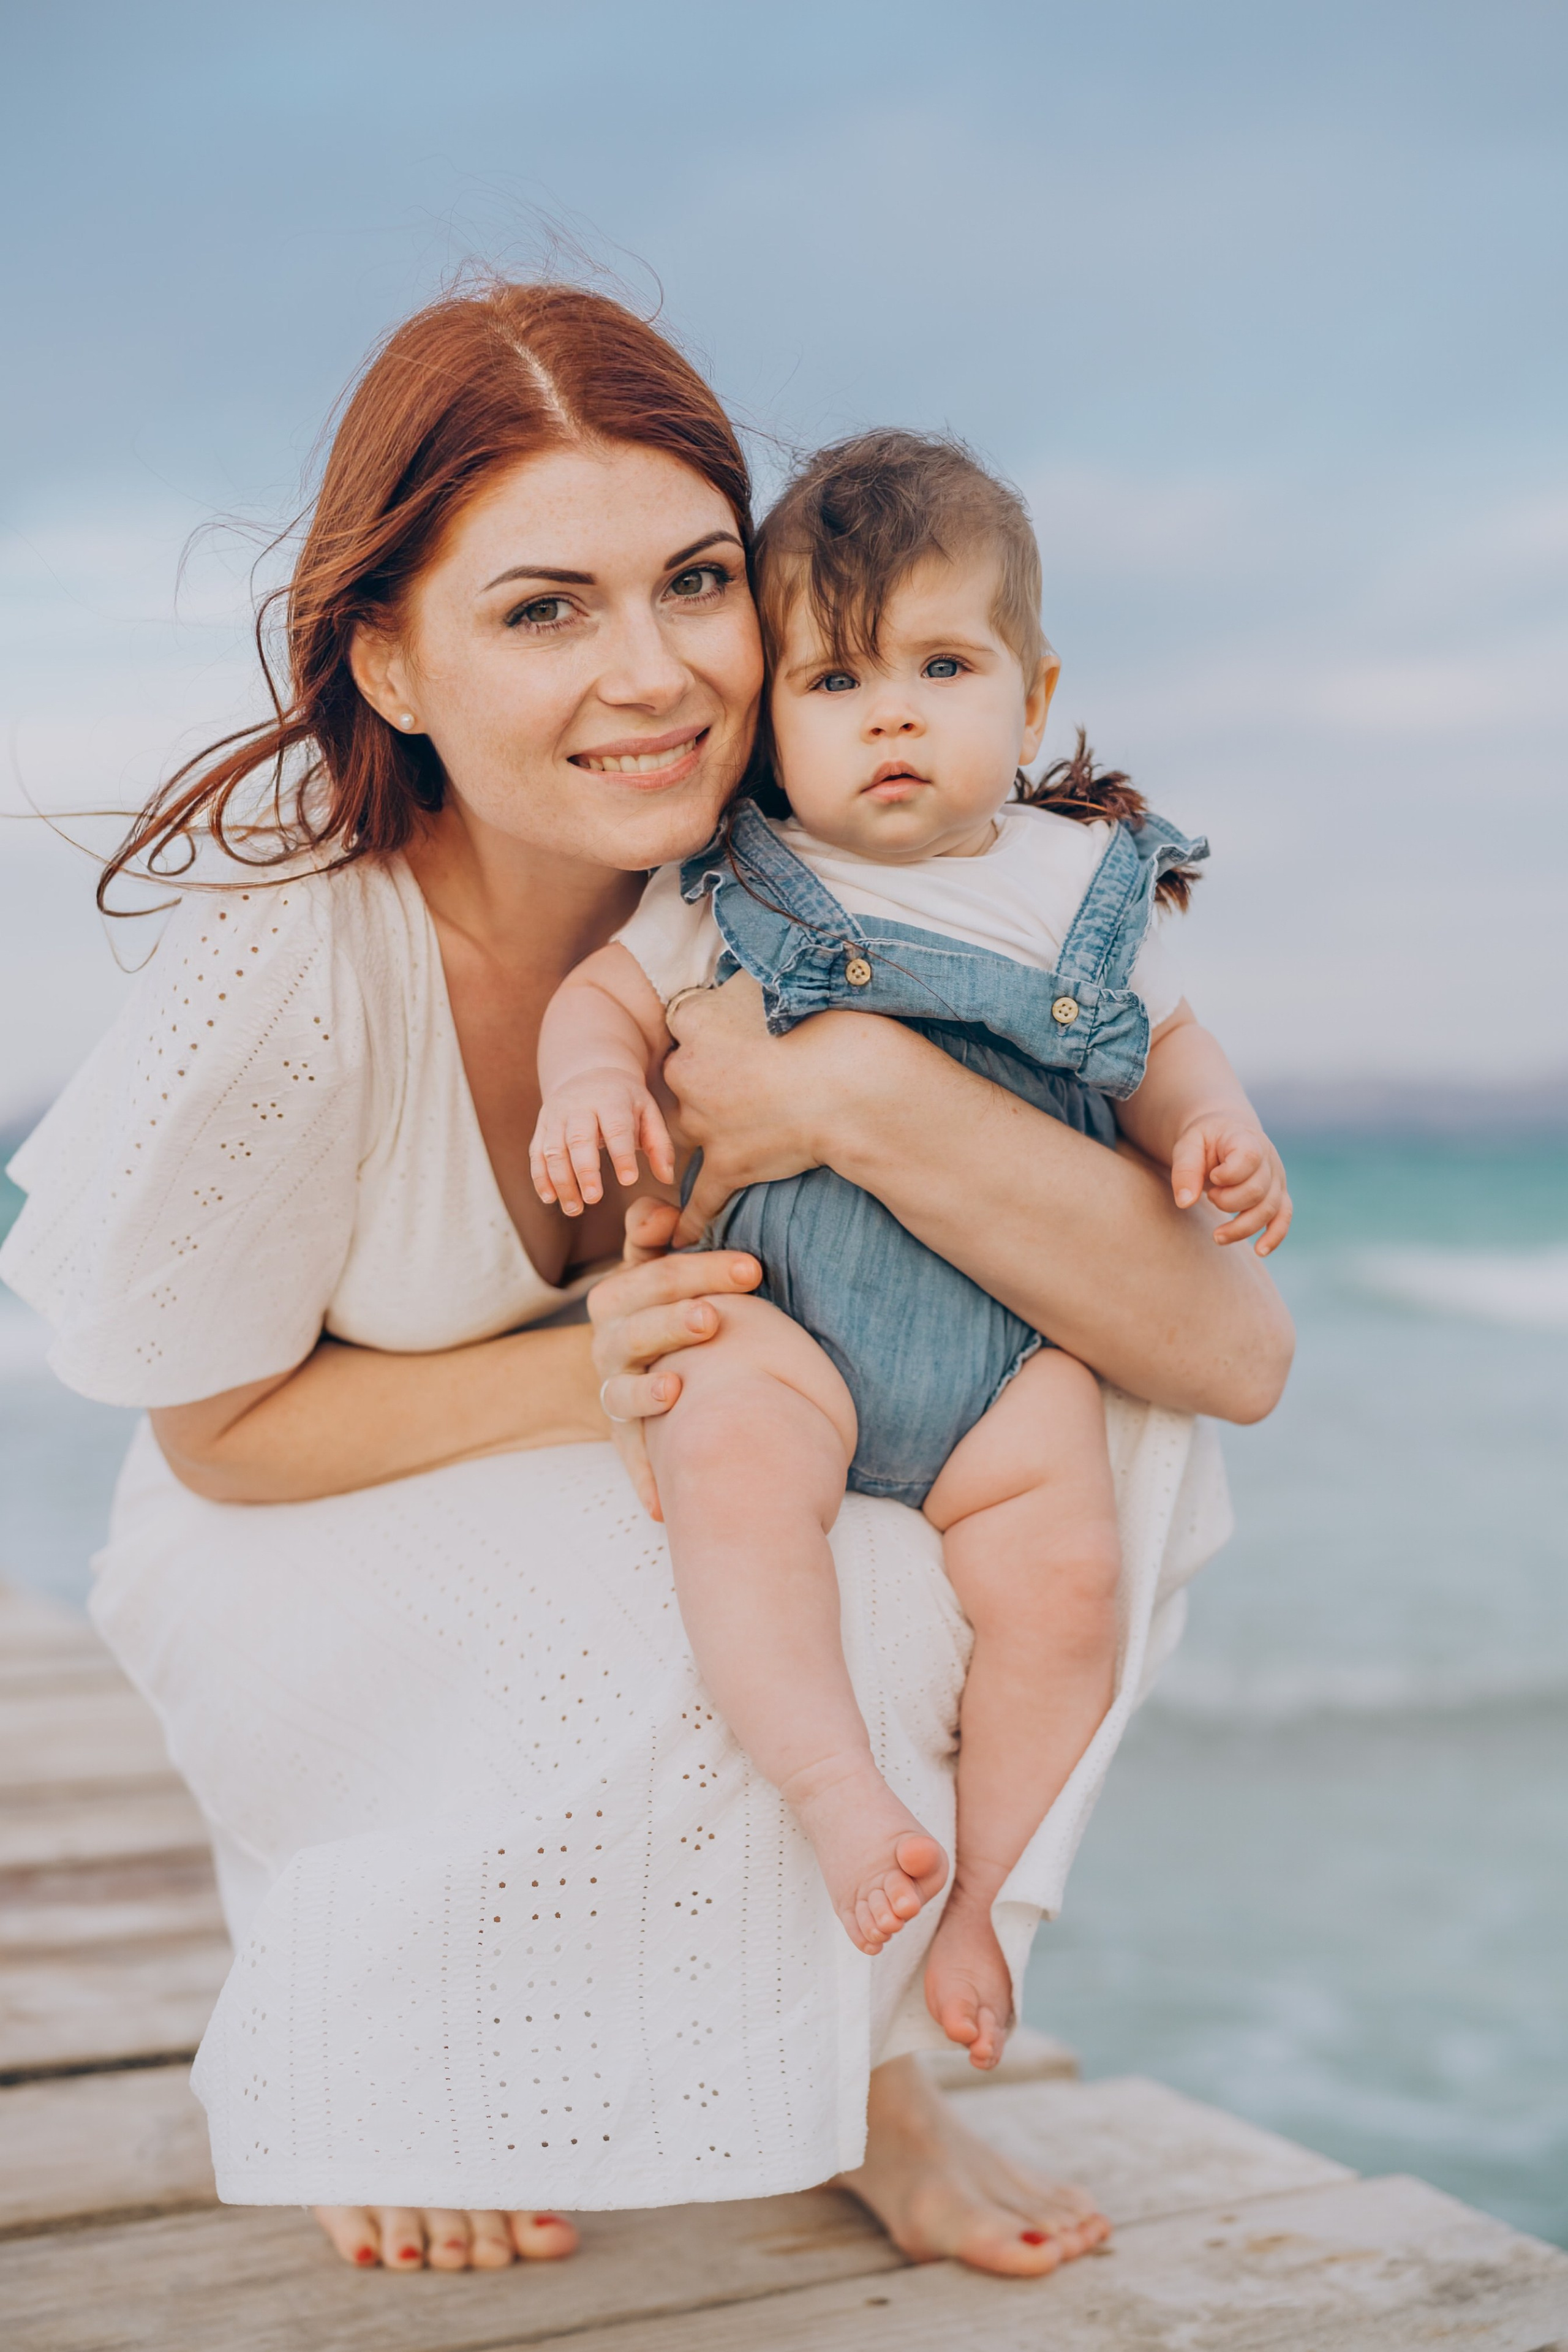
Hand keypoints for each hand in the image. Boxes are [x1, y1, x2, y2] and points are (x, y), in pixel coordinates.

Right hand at [530, 1071, 675, 1215]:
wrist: (589, 1072)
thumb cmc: (625, 1101)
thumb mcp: (648, 1112)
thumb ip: (659, 1144)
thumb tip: (667, 1177)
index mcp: (611, 1100)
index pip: (616, 1128)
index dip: (622, 1154)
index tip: (629, 1181)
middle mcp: (579, 1106)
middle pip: (578, 1139)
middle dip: (585, 1171)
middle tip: (594, 1199)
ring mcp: (556, 1116)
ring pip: (553, 1150)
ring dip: (561, 1181)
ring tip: (575, 1209)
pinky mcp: (542, 1127)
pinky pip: (536, 1153)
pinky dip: (540, 1177)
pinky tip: (550, 1198)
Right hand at [587, 1199, 761, 1516]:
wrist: (639, 1367)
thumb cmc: (663, 1304)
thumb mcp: (655, 1265)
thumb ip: (653, 1233)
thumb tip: (660, 1208)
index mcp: (623, 1294)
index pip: (652, 1272)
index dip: (698, 1267)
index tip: (753, 1270)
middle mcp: (610, 1340)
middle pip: (635, 1325)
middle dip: (675, 1319)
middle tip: (716, 1317)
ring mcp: (613, 1388)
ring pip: (619, 1389)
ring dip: (647, 1392)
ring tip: (677, 1389)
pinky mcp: (623, 1434)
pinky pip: (629, 1458)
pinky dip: (644, 1479)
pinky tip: (662, 1506)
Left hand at [664, 972, 899, 1241]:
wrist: (853, 1087)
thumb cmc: (827, 1026)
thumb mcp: (779, 980)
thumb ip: (749, 976)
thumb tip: (741, 971)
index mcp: (694, 1022)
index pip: (686, 1020)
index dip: (712, 1026)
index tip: (738, 1031)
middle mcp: (687, 1072)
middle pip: (683, 1074)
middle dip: (708, 1078)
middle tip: (748, 1078)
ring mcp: (704, 1124)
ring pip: (690, 1127)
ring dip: (709, 1128)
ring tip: (743, 1128)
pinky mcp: (727, 1166)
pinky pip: (700, 1198)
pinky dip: (690, 1219)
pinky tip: (680, 1235)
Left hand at [1170, 1119, 1291, 1254]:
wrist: (1223, 1137)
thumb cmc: (1204, 1142)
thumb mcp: (1187, 1146)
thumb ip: (1185, 1170)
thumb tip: (1185, 1203)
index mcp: (1247, 1139)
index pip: (1249, 1158)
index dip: (1229, 1174)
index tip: (1212, 1177)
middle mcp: (1269, 1159)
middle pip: (1257, 1191)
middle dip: (1227, 1202)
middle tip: (1210, 1197)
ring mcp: (1276, 1179)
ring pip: (1268, 1210)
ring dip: (1241, 1227)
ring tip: (1217, 1236)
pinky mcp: (1277, 1196)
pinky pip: (1283, 1218)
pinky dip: (1274, 1236)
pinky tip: (1259, 1251)